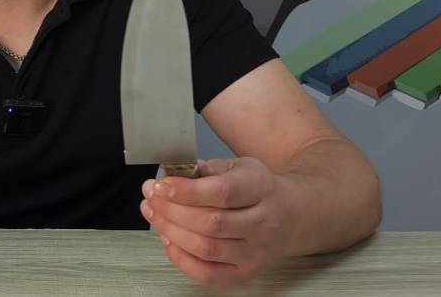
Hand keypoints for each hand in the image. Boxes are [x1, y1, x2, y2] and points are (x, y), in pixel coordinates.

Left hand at [139, 157, 287, 286]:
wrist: (291, 216)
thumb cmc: (254, 189)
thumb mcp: (236, 167)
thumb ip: (204, 169)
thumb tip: (170, 175)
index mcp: (260, 188)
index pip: (222, 193)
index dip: (187, 191)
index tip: (160, 185)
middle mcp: (262, 223)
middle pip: (211, 222)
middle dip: (172, 210)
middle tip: (150, 197)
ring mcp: (255, 252)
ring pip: (207, 248)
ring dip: (171, 231)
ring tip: (153, 214)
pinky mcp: (245, 273)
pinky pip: (208, 273)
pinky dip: (182, 259)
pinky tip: (168, 240)